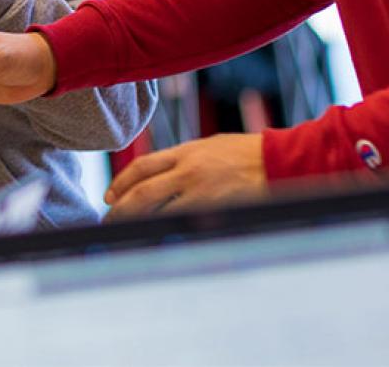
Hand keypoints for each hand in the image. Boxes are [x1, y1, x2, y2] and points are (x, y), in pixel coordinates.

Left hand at [104, 134, 267, 220]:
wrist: (280, 161)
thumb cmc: (247, 154)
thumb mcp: (209, 147)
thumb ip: (184, 160)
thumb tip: (160, 174)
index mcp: (185, 152)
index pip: (141, 167)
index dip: (120, 183)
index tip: (109, 197)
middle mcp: (187, 170)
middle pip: (142, 192)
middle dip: (120, 209)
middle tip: (108, 221)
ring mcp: (201, 191)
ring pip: (158, 211)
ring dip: (138, 225)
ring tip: (127, 235)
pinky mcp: (215, 209)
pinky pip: (183, 223)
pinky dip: (167, 232)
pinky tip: (158, 240)